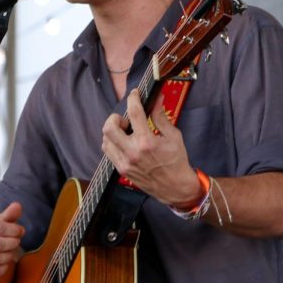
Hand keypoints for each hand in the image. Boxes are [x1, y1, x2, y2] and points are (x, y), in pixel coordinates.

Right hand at [0, 202, 24, 282]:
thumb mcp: (1, 225)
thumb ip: (9, 215)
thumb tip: (17, 205)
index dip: (14, 230)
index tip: (21, 231)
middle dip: (12, 243)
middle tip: (17, 242)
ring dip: (8, 256)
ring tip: (11, 253)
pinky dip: (4, 268)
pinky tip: (6, 263)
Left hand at [101, 90, 201, 206]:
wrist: (175, 187)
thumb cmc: (177, 161)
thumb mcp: (173, 136)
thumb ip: (161, 117)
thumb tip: (157, 99)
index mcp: (147, 142)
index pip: (134, 113)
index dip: (133, 99)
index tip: (135, 94)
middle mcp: (133, 152)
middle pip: (109, 127)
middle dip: (115, 117)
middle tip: (125, 119)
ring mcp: (125, 162)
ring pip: (105, 140)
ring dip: (112, 131)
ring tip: (125, 131)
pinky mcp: (122, 170)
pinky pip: (109, 152)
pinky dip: (112, 143)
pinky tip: (123, 142)